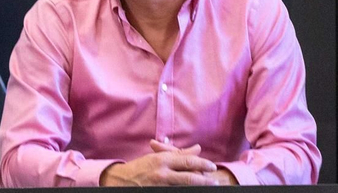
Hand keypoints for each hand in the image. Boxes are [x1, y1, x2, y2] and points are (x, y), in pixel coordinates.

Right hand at [100, 142, 220, 185]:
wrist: (121, 181)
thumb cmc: (140, 168)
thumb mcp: (158, 156)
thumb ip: (178, 153)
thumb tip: (197, 148)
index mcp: (162, 160)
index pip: (186, 161)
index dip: (202, 163)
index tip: (212, 166)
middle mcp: (162, 172)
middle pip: (189, 176)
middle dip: (205, 180)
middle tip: (216, 181)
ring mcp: (161, 185)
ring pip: (185, 186)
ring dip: (198, 186)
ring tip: (209, 187)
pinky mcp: (159, 192)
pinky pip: (176, 191)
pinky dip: (186, 191)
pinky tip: (193, 191)